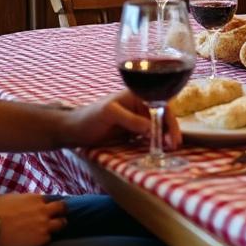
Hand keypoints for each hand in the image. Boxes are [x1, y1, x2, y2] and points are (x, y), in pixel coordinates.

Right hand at [0, 193, 66, 245]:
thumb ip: (24, 200)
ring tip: (54, 228)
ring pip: (61, 223)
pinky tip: (40, 239)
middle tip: (59, 215)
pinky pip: (50, 238)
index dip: (50, 204)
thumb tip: (25, 202)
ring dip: (59, 225)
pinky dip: (46, 238)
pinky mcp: (41, 239)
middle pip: (63, 208)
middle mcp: (43, 210)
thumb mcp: (11, 198)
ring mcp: (44, 224)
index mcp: (35, 198)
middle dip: (62, 211)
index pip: (51, 199)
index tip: (50, 208)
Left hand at [59, 90, 182, 149]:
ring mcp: (136, 120)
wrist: (73, 131)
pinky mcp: (132, 132)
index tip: (172, 136)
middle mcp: (140, 106)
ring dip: (164, 137)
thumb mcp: (109, 114)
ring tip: (167, 150)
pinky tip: (158, 149)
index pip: (160, 105)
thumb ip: (129, 119)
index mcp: (137, 95)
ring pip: (157, 128)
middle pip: (162, 117)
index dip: (169, 120)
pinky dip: (155, 143)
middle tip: (172, 146)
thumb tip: (150, 128)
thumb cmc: (89, 117)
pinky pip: (148, 136)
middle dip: (169, 130)